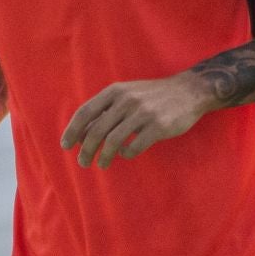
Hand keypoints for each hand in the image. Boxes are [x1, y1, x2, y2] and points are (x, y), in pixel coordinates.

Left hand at [60, 73, 212, 168]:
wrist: (189, 90)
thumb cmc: (153, 95)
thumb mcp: (128, 93)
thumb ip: (107, 108)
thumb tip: (82, 131)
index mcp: (116, 91)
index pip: (86, 112)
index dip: (73, 130)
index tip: (65, 145)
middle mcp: (127, 101)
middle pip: (97, 131)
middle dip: (86, 150)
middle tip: (83, 162)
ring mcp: (143, 113)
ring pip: (113, 142)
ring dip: (104, 157)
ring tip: (102, 164)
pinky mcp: (158, 126)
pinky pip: (134, 147)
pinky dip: (126, 154)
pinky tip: (125, 154)